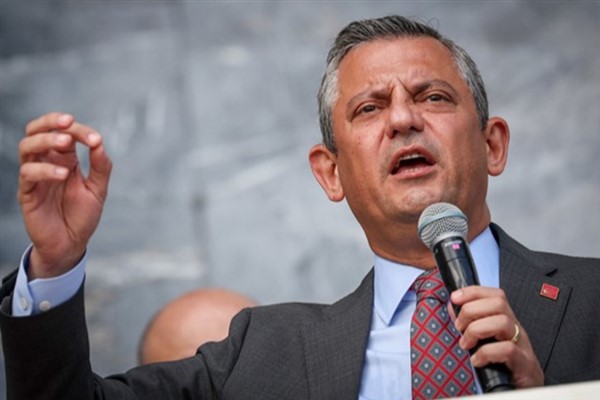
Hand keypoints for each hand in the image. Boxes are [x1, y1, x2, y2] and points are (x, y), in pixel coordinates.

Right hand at [18, 112, 111, 278]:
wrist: (71, 244)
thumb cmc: (82, 216)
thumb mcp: (98, 189)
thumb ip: (100, 166)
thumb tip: (99, 143)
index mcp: (65, 159)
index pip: (65, 133)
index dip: (79, 131)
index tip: (95, 140)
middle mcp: (47, 163)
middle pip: (36, 130)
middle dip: (50, 121)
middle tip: (68, 122)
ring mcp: (35, 177)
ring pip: (27, 147)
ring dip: (46, 140)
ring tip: (66, 144)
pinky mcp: (27, 193)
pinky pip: (28, 174)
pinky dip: (44, 169)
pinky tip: (62, 174)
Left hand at [450, 286, 543, 387]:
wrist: (527, 388)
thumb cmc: (504, 363)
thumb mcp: (485, 340)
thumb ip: (469, 322)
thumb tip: (453, 307)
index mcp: (506, 320)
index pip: (495, 295)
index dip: (473, 291)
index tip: (455, 298)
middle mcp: (516, 329)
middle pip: (499, 303)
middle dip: (471, 310)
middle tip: (459, 326)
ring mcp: (522, 345)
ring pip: (503, 322)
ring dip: (476, 330)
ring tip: (466, 343)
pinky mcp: (524, 363)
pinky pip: (507, 350)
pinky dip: (486, 353)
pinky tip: (476, 360)